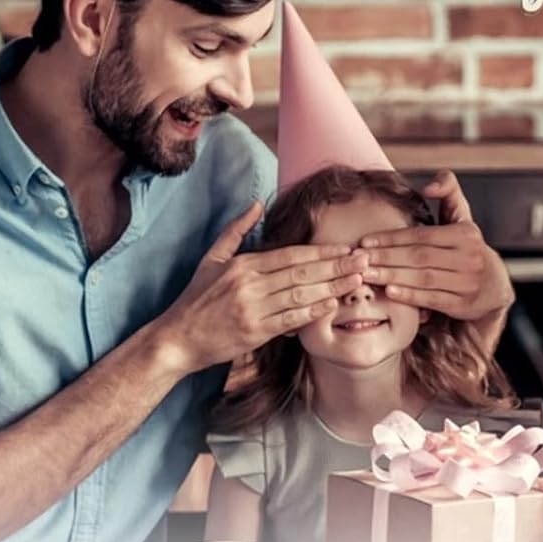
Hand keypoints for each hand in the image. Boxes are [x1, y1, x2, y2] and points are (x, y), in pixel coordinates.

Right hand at [157, 201, 369, 370]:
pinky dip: (313, 312)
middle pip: (301, 273)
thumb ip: (235, 230)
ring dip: (332, 287)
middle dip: (335, 266)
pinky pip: (290, 320)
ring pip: (300, 295)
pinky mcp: (254, 333)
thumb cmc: (196, 299)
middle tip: (363, 260)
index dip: (321, 251)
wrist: (179, 338)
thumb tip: (256, 204)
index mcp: (243, 265)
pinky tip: (333, 304)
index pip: (290, 255)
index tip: (345, 248)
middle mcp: (250, 285)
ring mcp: (253, 309)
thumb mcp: (211, 258)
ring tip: (356, 280)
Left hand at [356, 171, 513, 328]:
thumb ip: (449, 191)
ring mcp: (467, 283)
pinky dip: (410, 296)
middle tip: (360, 260)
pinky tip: (390, 292)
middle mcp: (468, 258)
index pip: (422, 235)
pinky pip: (432, 299)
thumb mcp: (463, 217)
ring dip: (393, 277)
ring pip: (424, 278)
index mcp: (465, 234)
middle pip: (420, 257)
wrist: (495, 287)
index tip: (366, 241)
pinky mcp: (462, 304)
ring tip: (367, 276)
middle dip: (386, 258)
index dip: (392, 238)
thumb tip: (428, 186)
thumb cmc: (468, 249)